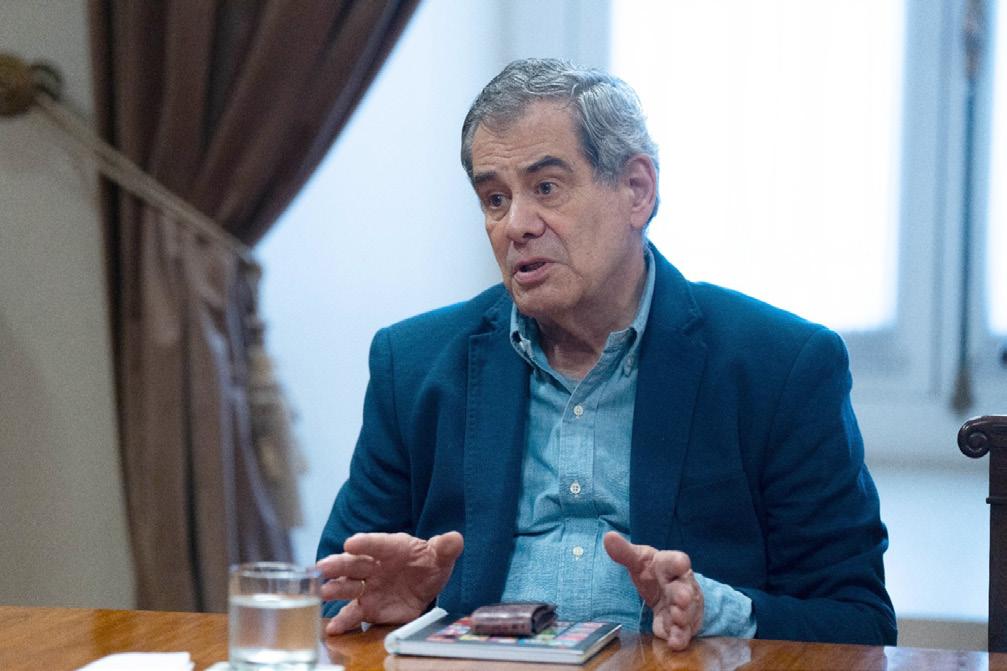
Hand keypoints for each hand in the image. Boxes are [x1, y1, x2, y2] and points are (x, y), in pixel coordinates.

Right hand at [317, 531, 463, 634]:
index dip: (365, 543)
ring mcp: (368, 587)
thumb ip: (446, 548)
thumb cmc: (428, 563)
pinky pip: (353, 614)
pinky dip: (343, 621)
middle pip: (354, 564)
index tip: (351, 542)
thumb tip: (455, 539)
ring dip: (335, 589)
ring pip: (348, 587)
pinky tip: (333, 628)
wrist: (424, 583)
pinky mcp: (368, 607)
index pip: (376, 543)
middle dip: (338, 565)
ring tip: (323, 592)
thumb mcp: (441, 555)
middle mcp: (374, 566)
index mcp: (391, 548)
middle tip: (323, 567)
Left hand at [603, 531, 702, 649]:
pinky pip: (681, 632)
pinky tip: (673, 642)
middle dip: (683, 595)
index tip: (681, 563)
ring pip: (686, 612)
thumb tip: (608, 537)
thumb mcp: (639, 560)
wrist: (670, 590)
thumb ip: (625, 552)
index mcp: (669, 565)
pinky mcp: (681, 625)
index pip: (676, 560)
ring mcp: (684, 606)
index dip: (678, 562)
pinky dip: (678, 637)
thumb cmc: (653, 571)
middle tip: (681, 599)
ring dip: (682, 617)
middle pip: (684, 589)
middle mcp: (681, 585)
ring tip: (677, 620)